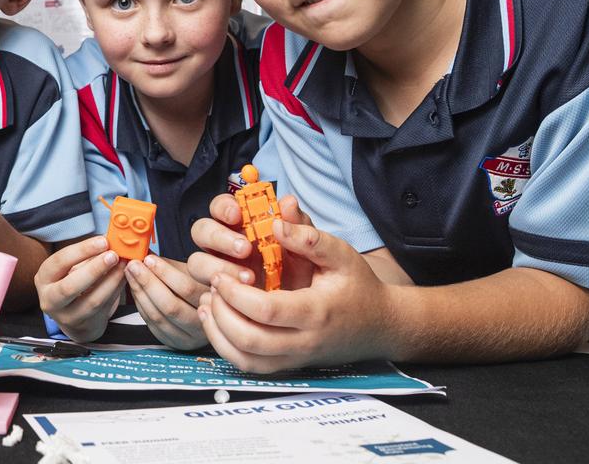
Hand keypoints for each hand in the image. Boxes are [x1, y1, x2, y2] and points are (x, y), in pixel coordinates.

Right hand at [34, 236, 124, 342]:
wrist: (75, 315)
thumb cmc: (73, 282)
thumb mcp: (72, 267)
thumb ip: (88, 254)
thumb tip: (111, 237)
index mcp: (44, 278)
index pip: (59, 261)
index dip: (82, 250)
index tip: (103, 241)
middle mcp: (50, 299)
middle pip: (70, 286)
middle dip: (94, 269)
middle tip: (113, 255)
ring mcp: (67, 316)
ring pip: (92, 300)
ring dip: (111, 280)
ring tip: (124, 265)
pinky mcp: (85, 325)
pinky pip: (104, 306)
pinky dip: (116, 290)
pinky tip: (124, 277)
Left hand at [124, 255, 207, 349]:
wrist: (206, 311)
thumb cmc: (198, 285)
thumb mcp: (192, 273)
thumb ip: (171, 265)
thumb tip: (145, 251)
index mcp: (215, 302)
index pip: (187, 288)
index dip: (166, 273)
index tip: (149, 258)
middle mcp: (204, 324)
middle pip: (171, 306)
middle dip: (148, 283)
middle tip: (134, 265)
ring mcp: (188, 338)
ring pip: (158, 316)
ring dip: (140, 293)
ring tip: (130, 273)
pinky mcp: (173, 342)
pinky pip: (152, 324)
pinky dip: (140, 305)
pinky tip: (134, 289)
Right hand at [187, 193, 315, 289]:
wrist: (305, 311)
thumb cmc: (303, 271)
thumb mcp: (309, 247)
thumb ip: (299, 224)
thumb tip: (288, 203)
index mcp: (241, 225)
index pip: (220, 207)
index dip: (223, 207)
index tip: (237, 214)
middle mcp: (223, 245)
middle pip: (201, 231)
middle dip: (219, 237)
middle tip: (246, 249)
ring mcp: (216, 269)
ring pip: (196, 261)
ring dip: (217, 268)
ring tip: (249, 279)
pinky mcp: (215, 294)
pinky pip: (200, 291)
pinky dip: (214, 295)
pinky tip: (235, 300)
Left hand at [197, 206, 393, 371]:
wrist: (379, 325)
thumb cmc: (358, 287)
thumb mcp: (341, 254)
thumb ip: (308, 237)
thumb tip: (276, 221)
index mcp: (316, 311)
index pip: (266, 311)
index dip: (236, 294)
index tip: (223, 275)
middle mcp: (304, 341)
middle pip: (250, 340)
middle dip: (221, 313)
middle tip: (214, 287)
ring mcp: (295, 358)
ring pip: (245, 360)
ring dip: (218, 334)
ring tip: (209, 304)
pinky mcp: (288, 365)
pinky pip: (250, 366)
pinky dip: (227, 348)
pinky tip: (218, 323)